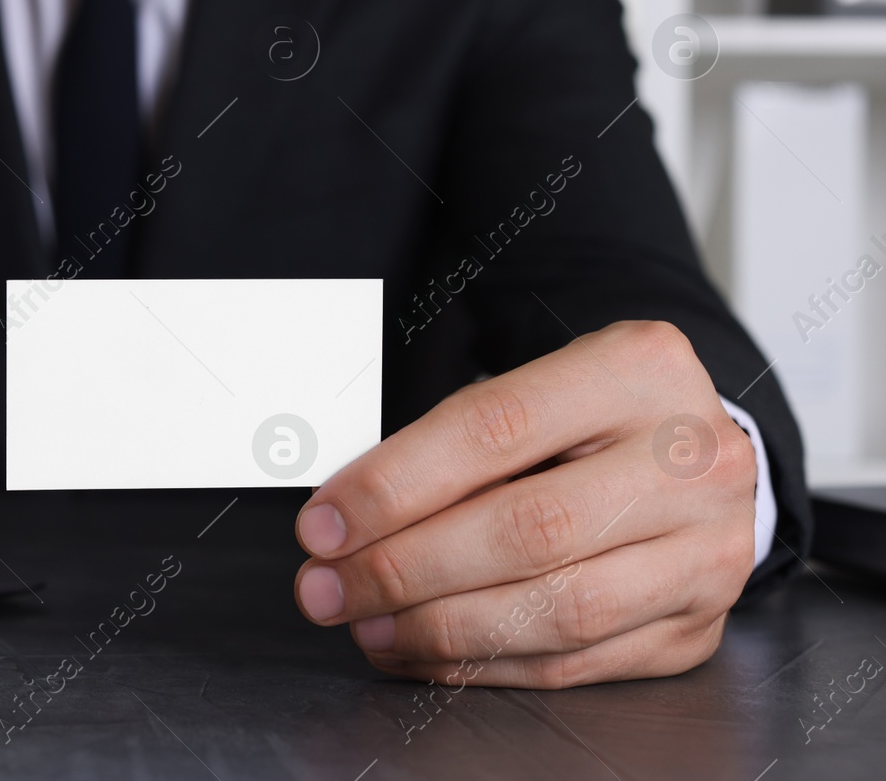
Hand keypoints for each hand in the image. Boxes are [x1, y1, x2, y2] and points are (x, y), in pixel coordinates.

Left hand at [293, 320, 757, 687]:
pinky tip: (424, 651)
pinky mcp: (699, 625)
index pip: (494, 428)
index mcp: (638, 369)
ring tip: (368, 625)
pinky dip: (486, 664)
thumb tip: (342, 518)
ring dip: (440, 628)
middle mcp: (692, 459)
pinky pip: (578, 663)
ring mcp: (709, 549)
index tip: (324, 523)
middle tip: (330, 587)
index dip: (395, 483)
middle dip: (405, 568)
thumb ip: (447, 444)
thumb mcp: (530, 390)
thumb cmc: (585, 419)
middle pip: (529, 529)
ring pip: (559, 609)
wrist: (691, 455)